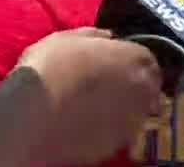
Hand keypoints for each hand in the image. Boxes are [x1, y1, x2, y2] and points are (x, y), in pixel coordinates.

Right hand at [16, 28, 162, 166]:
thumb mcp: (67, 38)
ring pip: (136, 111)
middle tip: (106, 85)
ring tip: (95, 106)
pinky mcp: (118, 146)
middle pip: (148, 86)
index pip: (147, 59)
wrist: (35, 117)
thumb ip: (95, 36)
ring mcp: (133, 120)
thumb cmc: (51, 68)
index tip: (114, 63)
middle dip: (133, 85)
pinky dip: (109, 127)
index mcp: (136, 58)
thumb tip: (108, 37)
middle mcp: (143, 89)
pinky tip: (87, 124)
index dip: (130, 60)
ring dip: (123, 107)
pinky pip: (118, 132)